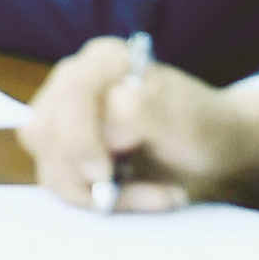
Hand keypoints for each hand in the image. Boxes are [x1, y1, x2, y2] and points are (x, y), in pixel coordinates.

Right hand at [21, 39, 258, 210]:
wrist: (213, 148)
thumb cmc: (202, 127)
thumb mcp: (183, 118)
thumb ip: (142, 111)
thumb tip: (109, 123)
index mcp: (104, 60)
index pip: (70, 95)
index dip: (79, 138)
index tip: (105, 174)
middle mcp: (74, 82)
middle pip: (45, 132)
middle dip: (83, 173)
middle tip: (130, 192)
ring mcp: (64, 116)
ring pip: (48, 163)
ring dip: (95, 193)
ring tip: (149, 194)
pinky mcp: (63, 149)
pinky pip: (58, 181)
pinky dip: (95, 199)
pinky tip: (134, 194)